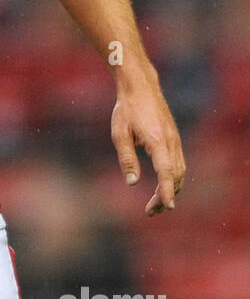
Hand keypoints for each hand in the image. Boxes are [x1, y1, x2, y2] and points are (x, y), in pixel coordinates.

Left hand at [111, 77, 185, 215]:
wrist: (141, 86)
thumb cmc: (127, 109)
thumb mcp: (119, 133)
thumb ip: (126, 158)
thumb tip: (132, 183)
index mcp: (157, 141)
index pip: (165, 171)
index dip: (167, 191)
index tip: (167, 207)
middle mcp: (171, 141)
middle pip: (175, 176)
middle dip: (165, 197)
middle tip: (150, 212)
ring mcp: (175, 140)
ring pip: (180, 171)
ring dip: (171, 189)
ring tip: (156, 205)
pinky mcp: (174, 138)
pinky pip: (178, 163)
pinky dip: (174, 178)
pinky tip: (163, 186)